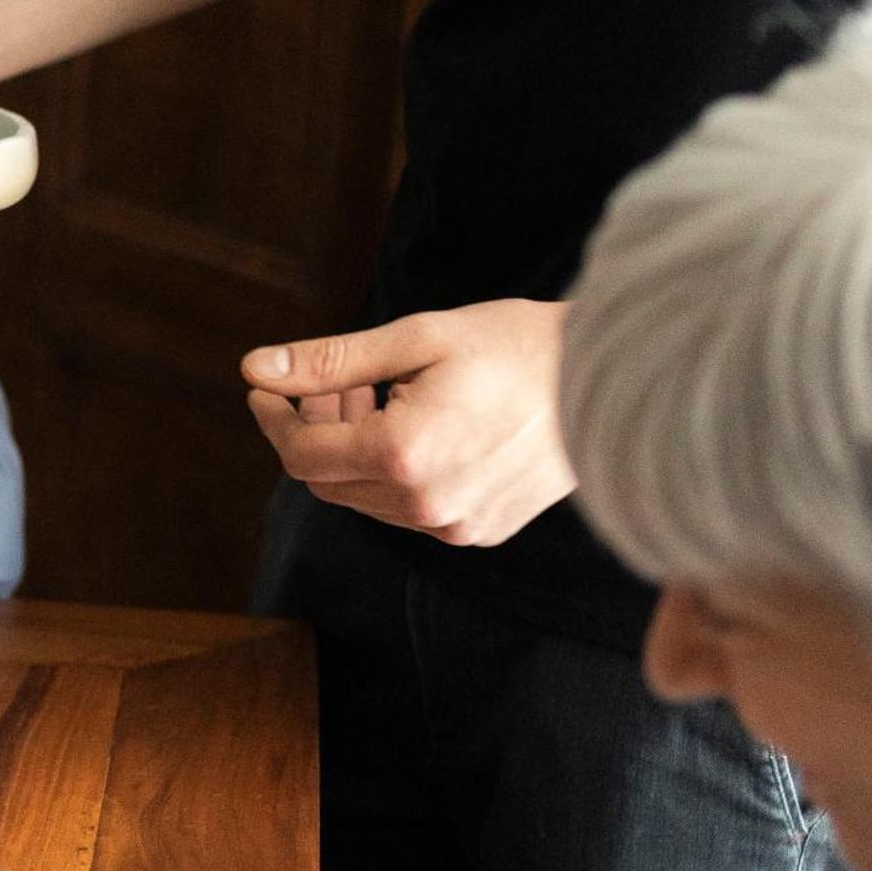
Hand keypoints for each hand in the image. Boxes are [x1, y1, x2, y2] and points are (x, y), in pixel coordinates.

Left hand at [243, 300, 573, 545]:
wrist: (617, 380)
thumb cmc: (516, 345)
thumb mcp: (415, 338)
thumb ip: (329, 361)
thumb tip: (254, 368)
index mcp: (403, 455)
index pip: (301, 453)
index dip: (274, 417)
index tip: (266, 385)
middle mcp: (425, 505)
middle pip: (327, 481)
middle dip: (314, 431)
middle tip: (334, 383)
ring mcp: (455, 527)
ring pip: (366, 497)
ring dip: (355, 450)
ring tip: (381, 392)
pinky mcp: (480, 532)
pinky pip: (409, 509)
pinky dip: (395, 471)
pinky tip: (420, 421)